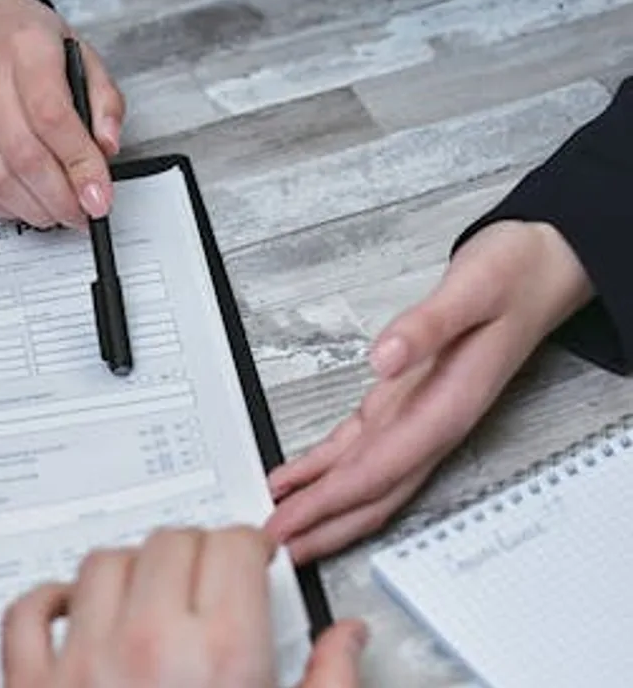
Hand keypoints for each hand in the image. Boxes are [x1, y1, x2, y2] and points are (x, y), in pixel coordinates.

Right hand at [0, 0, 123, 229]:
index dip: (80, 165)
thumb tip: (106, 146)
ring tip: (60, 211)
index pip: (53, 118)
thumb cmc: (22, 38)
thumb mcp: (79, 52)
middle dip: (61, 198)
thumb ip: (103, 100)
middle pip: (25, 157)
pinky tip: (28, 202)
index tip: (99, 195)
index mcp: (25, 50)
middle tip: (84, 211)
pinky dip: (7, 206)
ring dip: (36, 208)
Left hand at [1, 526, 365, 687]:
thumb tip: (347, 638)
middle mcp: (147, 645)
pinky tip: (73, 609)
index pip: (231, 547)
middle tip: (210, 575)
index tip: (252, 558)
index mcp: (222, 656)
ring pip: (101, 563)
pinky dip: (47, 599)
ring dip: (130, 566)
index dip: (249, 546)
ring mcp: (81, 665)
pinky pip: (27, 613)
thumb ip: (328, 683)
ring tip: (150, 590)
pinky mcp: (29, 687)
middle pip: (169, 543)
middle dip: (197, 550)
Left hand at [267, 221, 593, 563]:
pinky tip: (298, 477)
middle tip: (275, 545)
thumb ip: (427, 325)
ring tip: (280, 523)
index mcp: (447, 407)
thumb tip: (385, 357)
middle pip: (372, 493)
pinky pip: (360, 447)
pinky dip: (325, 466)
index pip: (379, 469)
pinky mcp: (405, 402)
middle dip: (322, 524)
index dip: (330, 501)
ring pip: (365, 479)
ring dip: (322, 505)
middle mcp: (432, 423)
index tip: (293, 521)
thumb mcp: (472, 289)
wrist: (541, 270)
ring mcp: (417, 417)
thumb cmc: (513, 279)